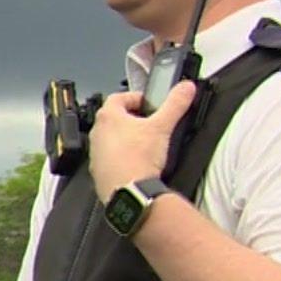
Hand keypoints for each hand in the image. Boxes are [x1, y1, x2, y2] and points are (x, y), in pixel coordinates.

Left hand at [89, 79, 196, 202]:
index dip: (136, 98)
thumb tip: (185, 88)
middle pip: (114, 118)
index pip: (119, 97)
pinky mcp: (98, 172)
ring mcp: (95, 153)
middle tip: (149, 123)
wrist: (128, 192)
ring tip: (144, 144)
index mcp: (108, 117)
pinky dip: (121, 157)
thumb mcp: (162, 126)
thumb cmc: (139, 158)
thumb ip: (175, 104)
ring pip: (111, 139)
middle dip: (132, 118)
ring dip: (125, 138)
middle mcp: (97, 133)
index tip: (149, 104)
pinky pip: (109, 159)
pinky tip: (136, 163)